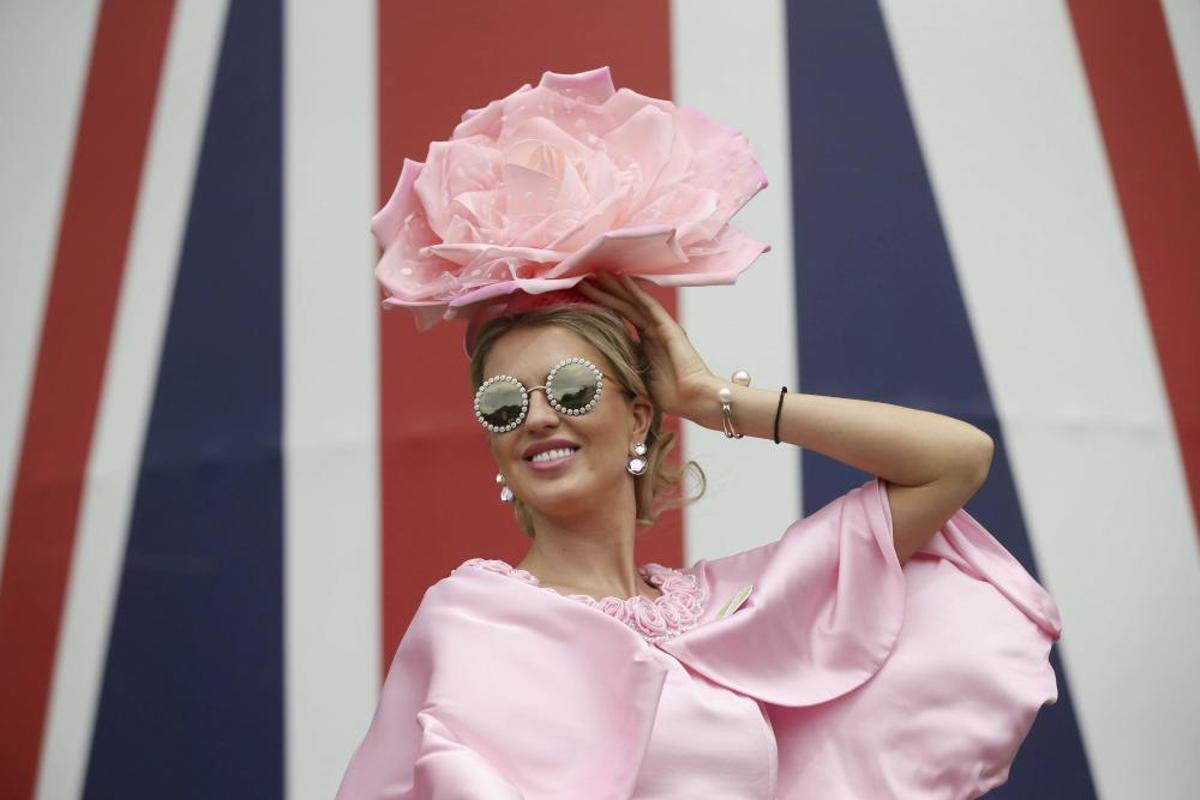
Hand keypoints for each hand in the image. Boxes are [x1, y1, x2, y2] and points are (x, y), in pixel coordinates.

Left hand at [576, 274, 719, 424]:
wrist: (692, 399)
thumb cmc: (669, 394)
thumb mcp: (637, 377)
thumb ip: (623, 366)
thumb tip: (597, 367)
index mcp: (646, 340)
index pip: (621, 316)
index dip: (603, 303)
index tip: (583, 293)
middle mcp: (653, 330)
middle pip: (625, 305)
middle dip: (605, 291)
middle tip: (584, 276)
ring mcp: (661, 327)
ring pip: (634, 302)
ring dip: (616, 287)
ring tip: (598, 273)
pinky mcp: (669, 328)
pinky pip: (650, 306)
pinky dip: (636, 292)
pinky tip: (623, 280)